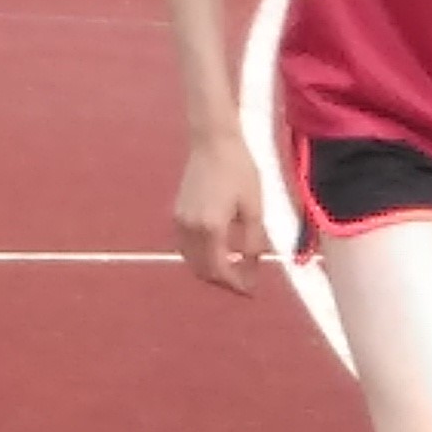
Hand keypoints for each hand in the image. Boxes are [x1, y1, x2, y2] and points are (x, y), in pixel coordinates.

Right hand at [173, 130, 266, 293]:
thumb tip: (253, 267)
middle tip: (245, 283)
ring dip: (211, 270)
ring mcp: (180, 221)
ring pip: (192, 260)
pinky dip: (201, 256)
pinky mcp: (177, 214)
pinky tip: (219, 252)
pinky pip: (186, 247)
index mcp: (210, 228)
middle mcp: (190, 228)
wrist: (213, 141)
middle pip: (203, 270)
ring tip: (234, 270)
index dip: (236, 284)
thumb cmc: (239, 169)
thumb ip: (253, 242)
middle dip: (224, 281)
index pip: (220, 270)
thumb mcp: (254, 208)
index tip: (251, 290)